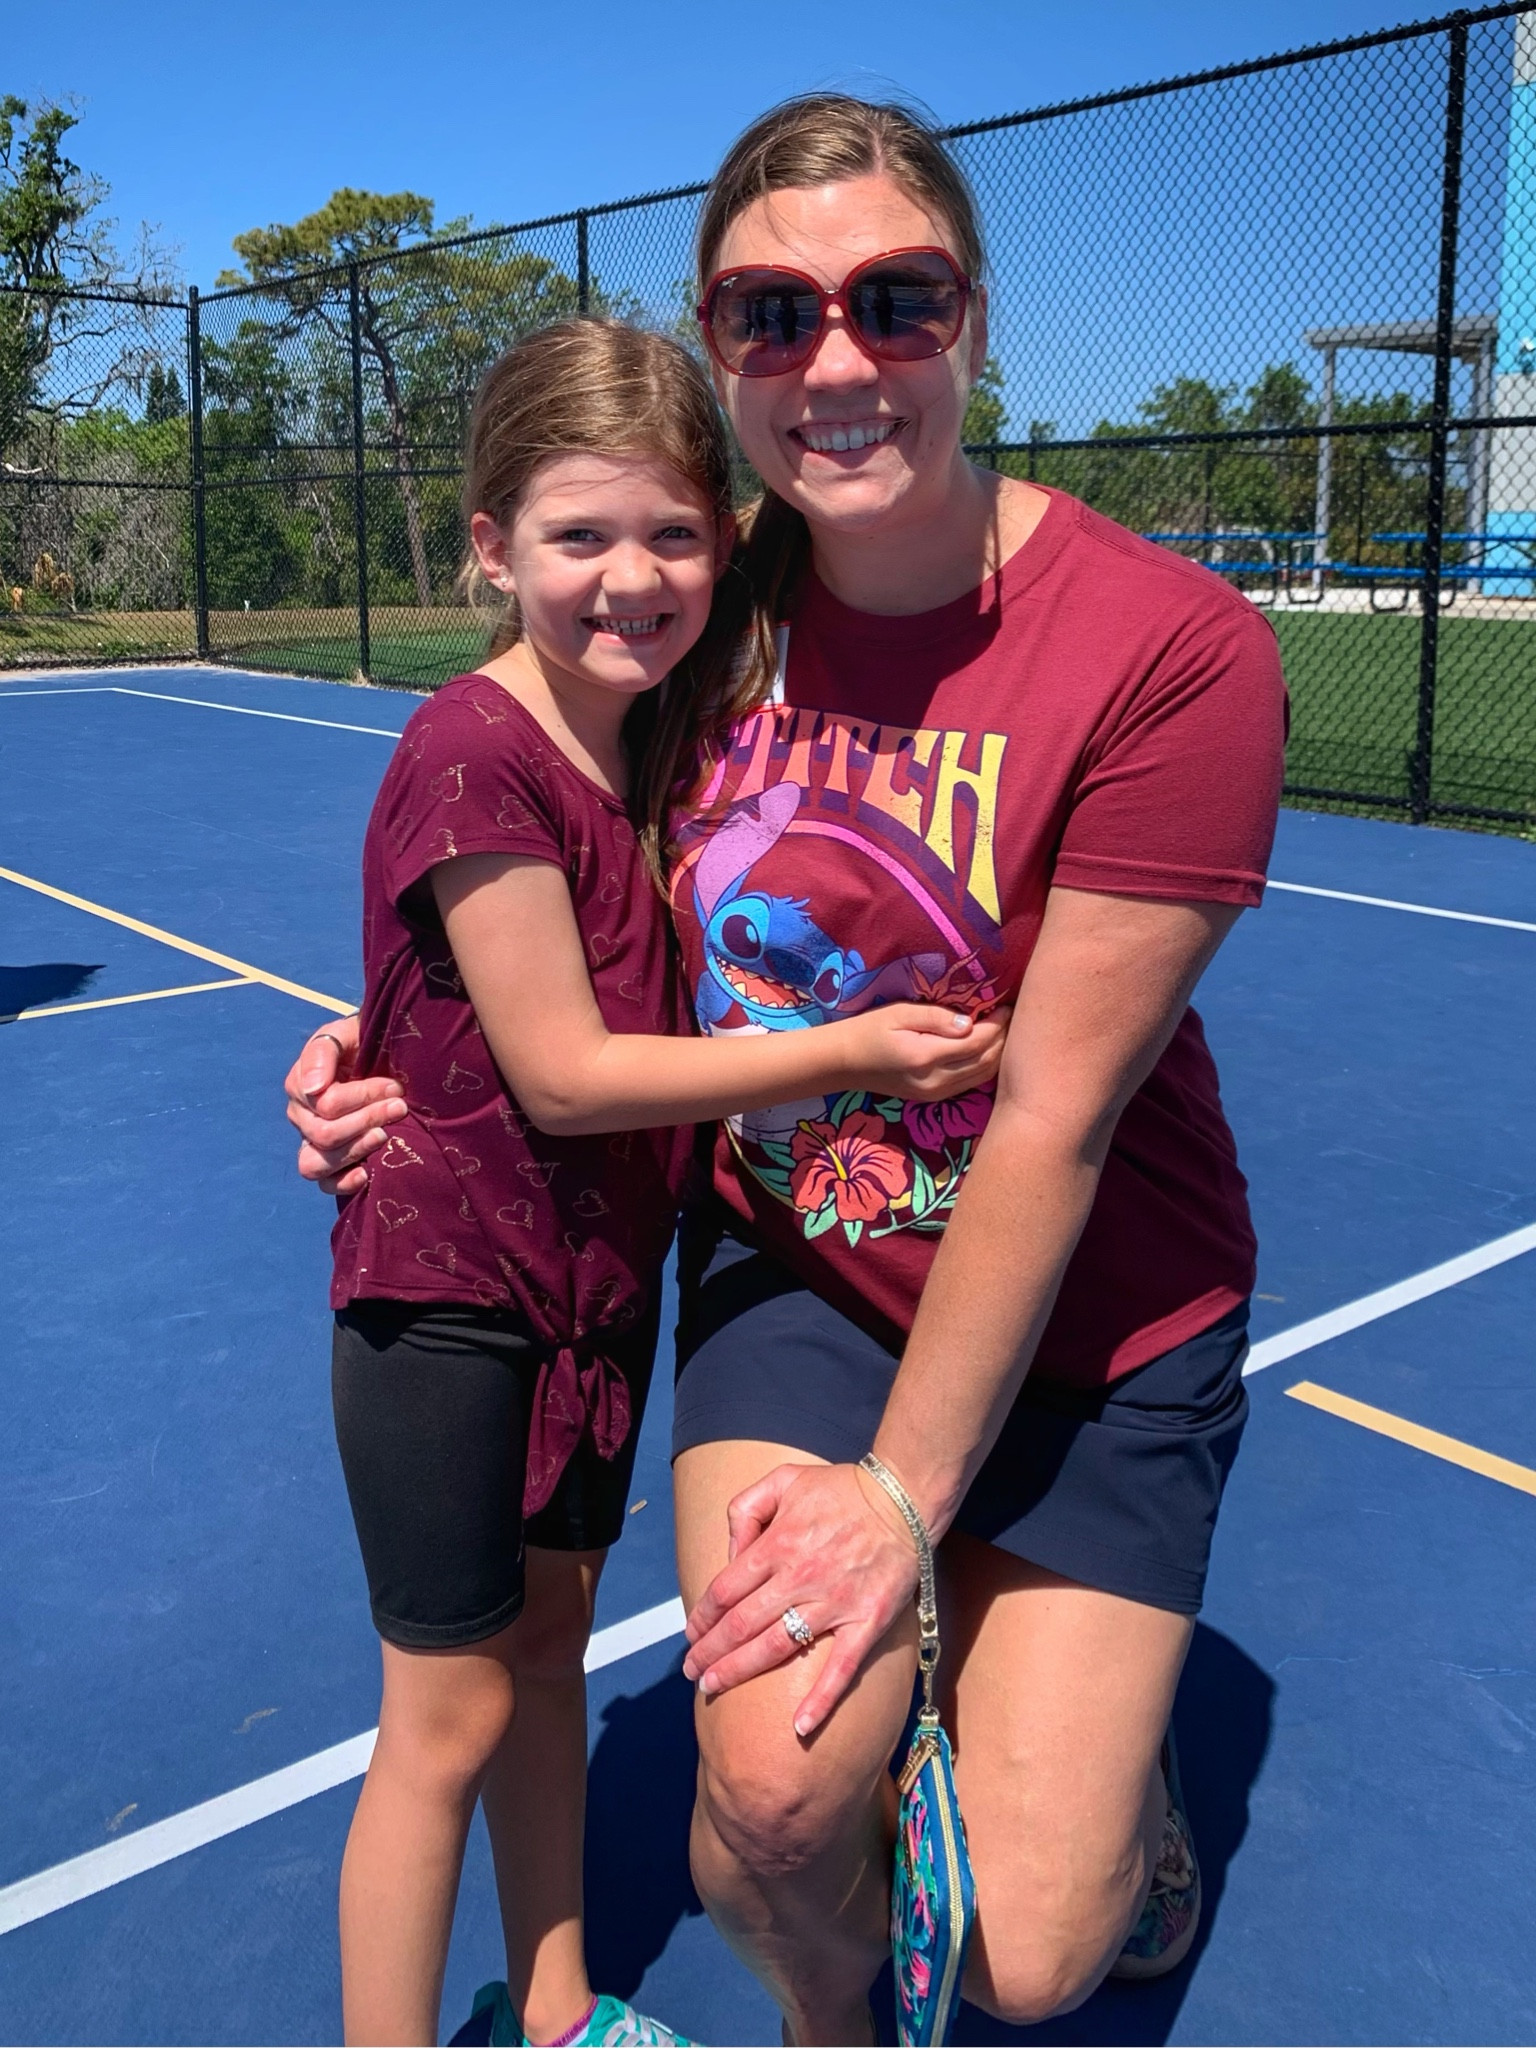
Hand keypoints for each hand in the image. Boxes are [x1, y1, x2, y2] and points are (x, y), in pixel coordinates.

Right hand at [283, 1014, 405, 1195]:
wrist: (385, 1058)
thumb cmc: (365, 1044)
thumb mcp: (345, 1034)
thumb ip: (324, 1052)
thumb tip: (313, 1088)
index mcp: (300, 1085)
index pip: (326, 1104)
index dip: (363, 1097)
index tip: (395, 1087)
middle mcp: (300, 1117)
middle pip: (324, 1134)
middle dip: (368, 1119)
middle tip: (399, 1107)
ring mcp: (312, 1142)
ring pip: (316, 1163)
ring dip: (355, 1150)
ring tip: (384, 1136)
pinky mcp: (330, 1164)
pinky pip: (325, 1184)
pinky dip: (343, 1182)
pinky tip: (366, 1173)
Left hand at [682, 1462, 919, 1736]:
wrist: (903, 1498)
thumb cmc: (841, 1488)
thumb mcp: (784, 1480)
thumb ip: (747, 1509)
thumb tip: (730, 1553)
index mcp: (778, 1544)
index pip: (726, 1590)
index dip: (702, 1617)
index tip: (691, 1635)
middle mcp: (800, 1577)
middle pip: (742, 1624)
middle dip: (710, 1652)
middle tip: (692, 1673)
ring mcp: (834, 1603)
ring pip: (777, 1647)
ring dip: (740, 1671)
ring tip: (713, 1688)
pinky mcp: (868, 1621)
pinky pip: (842, 1667)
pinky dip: (822, 1699)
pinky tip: (800, 1726)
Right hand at [842, 1002, 1008, 1101]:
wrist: (845, 1064)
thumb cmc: (870, 1030)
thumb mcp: (899, 1013)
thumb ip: (936, 1017)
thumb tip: (970, 1022)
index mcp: (926, 1056)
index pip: (977, 1041)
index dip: (997, 1024)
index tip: (1006, 1005)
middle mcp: (935, 1080)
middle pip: (986, 1061)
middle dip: (1004, 1038)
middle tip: (1011, 1016)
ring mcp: (936, 1093)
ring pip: (982, 1076)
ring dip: (999, 1054)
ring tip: (1005, 1031)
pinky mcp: (934, 1098)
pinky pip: (971, 1084)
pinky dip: (986, 1067)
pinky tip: (989, 1050)